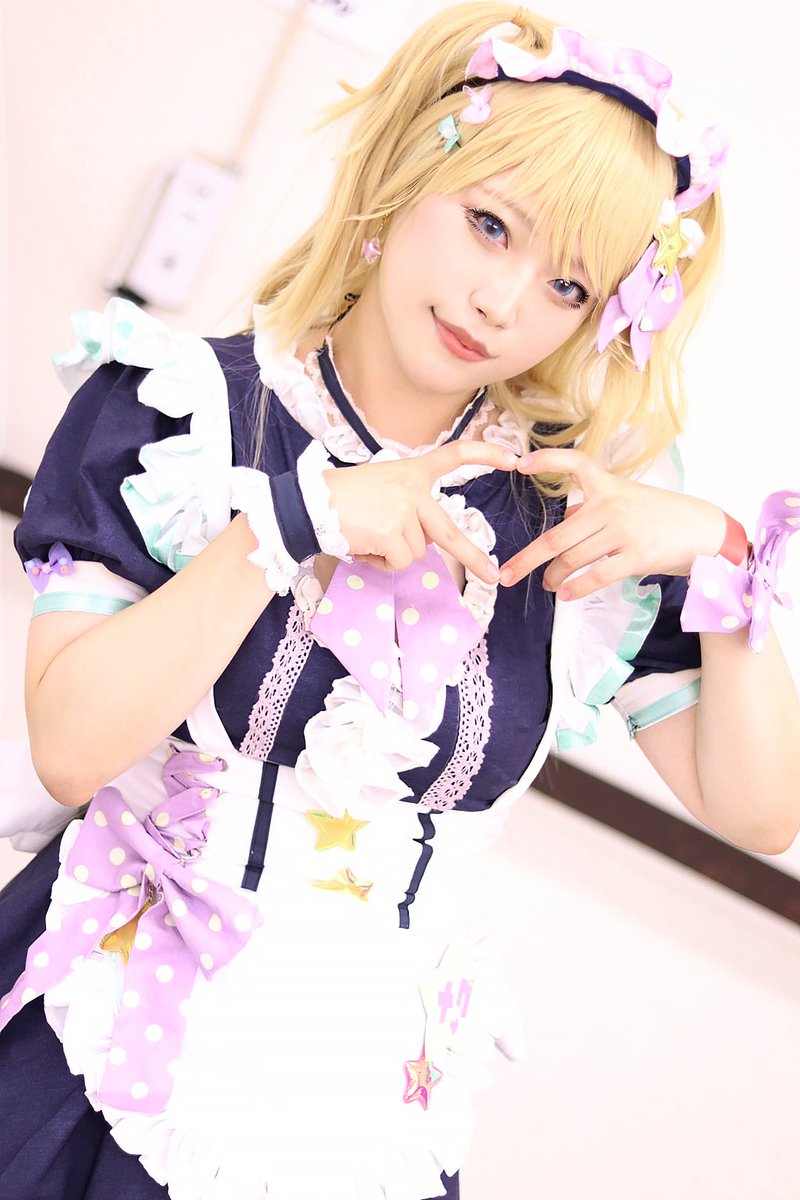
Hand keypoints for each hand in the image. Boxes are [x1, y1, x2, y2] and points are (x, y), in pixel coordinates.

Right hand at [323, 441, 518, 583]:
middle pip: (450, 531)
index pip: (453, 455)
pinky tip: (365, 547)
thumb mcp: (381, 488)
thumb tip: (427, 543)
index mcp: (411, 472)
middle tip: (493, 576)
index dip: (484, 455)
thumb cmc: (341, 498)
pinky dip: (382, 564)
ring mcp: (403, 511)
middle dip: (473, 557)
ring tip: (368, 537)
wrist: (309, 503)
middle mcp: (412, 489)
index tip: (512, 460)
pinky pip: (399, 563)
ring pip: (416, 552)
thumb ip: (409, 508)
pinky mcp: (391, 532)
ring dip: (393, 554)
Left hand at [498, 448, 726, 597]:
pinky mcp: (637, 555)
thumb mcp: (627, 502)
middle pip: (557, 535)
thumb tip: (564, 532)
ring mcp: (623, 530)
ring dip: (554, 576)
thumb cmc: (661, 517)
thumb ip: (593, 513)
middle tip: (507, 575)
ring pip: (573, 558)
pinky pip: (596, 575)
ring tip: (548, 585)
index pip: (575, 463)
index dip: (547, 461)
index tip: (520, 464)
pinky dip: (577, 587)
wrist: (704, 531)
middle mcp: (611, 505)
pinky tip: (565, 594)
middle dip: (528, 559)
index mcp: (608, 486)